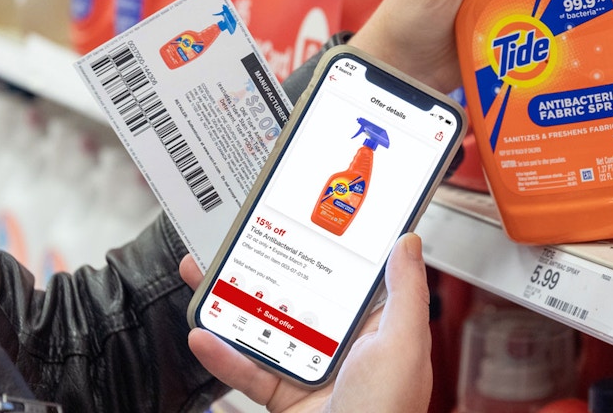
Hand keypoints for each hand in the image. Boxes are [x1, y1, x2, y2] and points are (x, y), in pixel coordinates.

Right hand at [180, 233, 431, 412]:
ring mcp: (311, 371)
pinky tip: (204, 335)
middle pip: (301, 297)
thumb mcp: (403, 343)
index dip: (334, 248)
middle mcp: (345, 347)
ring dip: (234, 305)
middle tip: (243, 242)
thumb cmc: (388, 412)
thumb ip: (404, 292)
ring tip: (207, 278)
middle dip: (270, 270)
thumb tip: (408, 241)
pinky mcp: (284, 397)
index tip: (310, 219)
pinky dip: (224, 356)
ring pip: (268, 328)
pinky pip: (248, 371)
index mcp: (379, 329)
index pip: (355, 278)